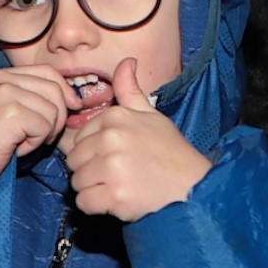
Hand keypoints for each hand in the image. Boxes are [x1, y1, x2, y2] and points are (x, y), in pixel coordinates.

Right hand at [0, 66, 71, 177]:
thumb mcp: (9, 109)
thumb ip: (34, 96)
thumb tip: (74, 98)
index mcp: (2, 75)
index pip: (47, 72)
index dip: (64, 89)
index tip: (72, 107)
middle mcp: (3, 79)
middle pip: (54, 90)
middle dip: (58, 116)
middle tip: (42, 136)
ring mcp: (6, 94)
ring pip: (53, 110)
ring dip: (45, 133)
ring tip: (23, 141)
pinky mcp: (12, 113)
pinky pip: (44, 127)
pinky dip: (36, 143)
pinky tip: (18, 147)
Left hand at [64, 59, 209, 220]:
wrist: (193, 188)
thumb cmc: (170, 153)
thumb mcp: (152, 116)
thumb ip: (131, 92)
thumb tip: (126, 61)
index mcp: (115, 117)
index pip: (77, 138)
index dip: (93, 152)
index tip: (117, 156)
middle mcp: (111, 138)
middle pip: (73, 160)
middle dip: (90, 170)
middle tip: (119, 173)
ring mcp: (112, 167)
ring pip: (76, 182)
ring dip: (94, 188)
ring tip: (121, 185)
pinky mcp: (113, 194)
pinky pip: (84, 202)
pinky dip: (97, 206)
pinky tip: (118, 199)